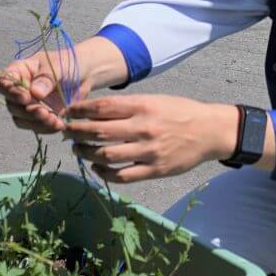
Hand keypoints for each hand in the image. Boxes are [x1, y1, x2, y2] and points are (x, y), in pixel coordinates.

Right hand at [0, 35, 130, 133]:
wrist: (84, 74)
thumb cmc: (68, 63)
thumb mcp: (58, 66)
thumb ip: (46, 78)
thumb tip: (34, 93)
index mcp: (19, 71)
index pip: (3, 83)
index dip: (10, 93)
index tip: (26, 98)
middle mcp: (19, 89)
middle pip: (11, 105)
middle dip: (27, 111)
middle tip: (44, 112)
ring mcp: (28, 104)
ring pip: (21, 119)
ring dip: (35, 123)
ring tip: (54, 120)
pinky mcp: (39, 116)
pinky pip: (35, 126)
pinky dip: (46, 128)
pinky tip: (59, 125)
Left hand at [63, 95, 240, 184]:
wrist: (210, 131)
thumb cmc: (179, 112)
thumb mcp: (155, 100)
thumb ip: (128, 106)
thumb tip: (94, 111)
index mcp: (143, 106)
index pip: (102, 108)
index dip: (80, 111)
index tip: (68, 112)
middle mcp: (144, 128)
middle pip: (99, 132)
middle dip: (76, 132)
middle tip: (66, 132)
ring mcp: (149, 151)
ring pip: (106, 155)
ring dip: (86, 153)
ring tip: (78, 149)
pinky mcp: (155, 170)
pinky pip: (123, 175)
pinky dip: (105, 172)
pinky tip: (97, 167)